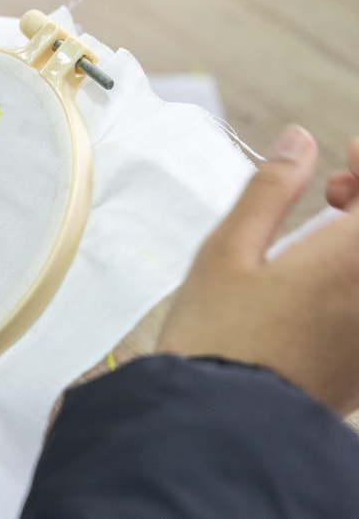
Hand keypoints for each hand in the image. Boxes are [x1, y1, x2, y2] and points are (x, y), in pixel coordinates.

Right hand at [157, 126, 358, 415]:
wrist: (220, 421)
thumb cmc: (216, 335)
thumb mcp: (228, 249)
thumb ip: (271, 188)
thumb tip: (299, 139)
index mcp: (351, 257)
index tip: (344, 154)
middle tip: (330, 190)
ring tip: (324, 231)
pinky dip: (358, 272)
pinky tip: (327, 275)